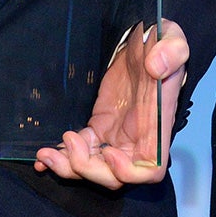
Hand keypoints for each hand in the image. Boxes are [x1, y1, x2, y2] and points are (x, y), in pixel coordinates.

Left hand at [34, 20, 186, 188]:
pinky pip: (81, 150)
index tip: (107, 152)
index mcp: (156, 126)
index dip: (128, 171)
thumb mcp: (172, 40)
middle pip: (114, 176)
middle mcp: (136, 139)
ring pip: (93, 167)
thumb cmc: (161, 43)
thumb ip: (171, 51)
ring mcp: (115, 135)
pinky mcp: (98, 126)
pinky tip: (44, 155)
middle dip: (88, 169)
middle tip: (68, 144)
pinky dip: (62, 156)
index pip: (149, 170)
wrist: (143, 41)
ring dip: (68, 167)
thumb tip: (157, 65)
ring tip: (46, 154)